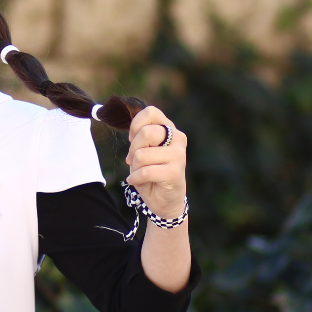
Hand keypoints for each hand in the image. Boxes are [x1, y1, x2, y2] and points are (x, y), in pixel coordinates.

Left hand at [124, 105, 187, 220]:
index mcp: (169, 129)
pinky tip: (138, 181)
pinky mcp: (175, 172)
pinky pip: (145, 171)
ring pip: (141, 154)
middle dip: (133, 149)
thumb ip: (140, 137)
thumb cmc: (150, 172)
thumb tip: (133, 134)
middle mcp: (177, 138)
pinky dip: (135, 178)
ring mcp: (178, 155)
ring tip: (141, 173)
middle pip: (146, 133)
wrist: (164, 200)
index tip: (132, 139)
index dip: (136, 124)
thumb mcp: (142, 150)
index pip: (151, 112)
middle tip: (135, 160)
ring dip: (134, 167)